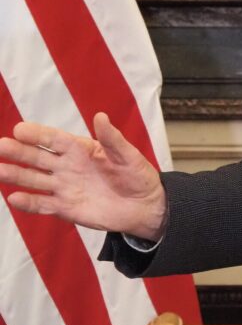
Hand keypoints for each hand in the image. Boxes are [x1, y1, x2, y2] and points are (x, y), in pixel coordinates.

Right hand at [0, 112, 167, 240]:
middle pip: (39, 157)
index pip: (55, 139)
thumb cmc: (137, 175)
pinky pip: (43, 204)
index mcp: (82, 149)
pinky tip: (13, 197)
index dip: (38, 134)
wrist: (144, 206)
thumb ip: (112, 139)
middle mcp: (68, 166)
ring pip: (34, 179)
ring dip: (16, 174)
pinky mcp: (65, 208)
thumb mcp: (128, 155)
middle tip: (1, 146)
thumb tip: (100, 116)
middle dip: (19, 152)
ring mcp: (64, 187)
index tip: (20, 129)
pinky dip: (28, 202)